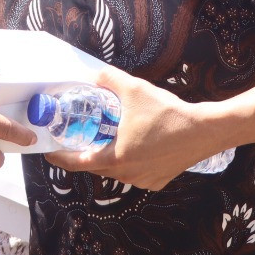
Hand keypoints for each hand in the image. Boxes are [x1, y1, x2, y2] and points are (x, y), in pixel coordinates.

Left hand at [46, 64, 223, 191]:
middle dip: (85, 154)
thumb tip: (94, 73)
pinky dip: (130, 163)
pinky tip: (135, 147)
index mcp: (116, 158)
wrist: (204, 130)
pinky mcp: (158, 181)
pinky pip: (135, 174)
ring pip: (116, 172)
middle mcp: (127, 174)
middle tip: (79, 139)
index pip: (77, 163)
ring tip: (108, 140)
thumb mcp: (134, 89)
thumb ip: (109, 80)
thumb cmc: (168, 113)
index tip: (50, 152)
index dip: (60, 158)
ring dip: (109, 158)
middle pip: (96, 167)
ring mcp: (144, 180)